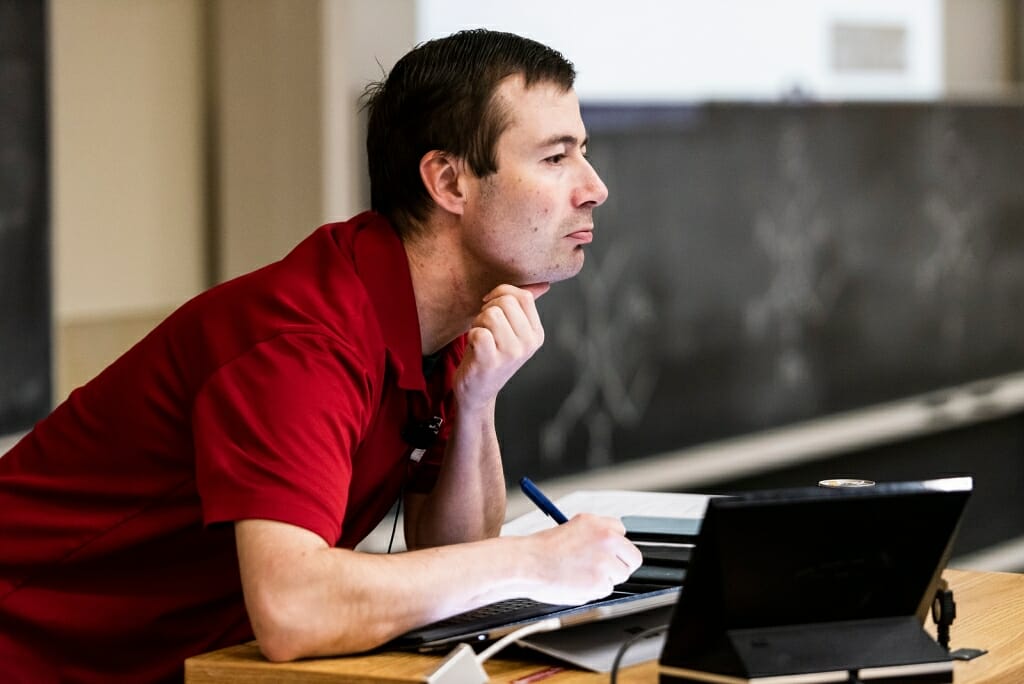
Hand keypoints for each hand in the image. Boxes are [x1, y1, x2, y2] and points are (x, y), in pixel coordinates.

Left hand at [454, 283, 550, 411]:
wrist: (477, 391)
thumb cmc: (491, 354)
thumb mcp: (512, 331)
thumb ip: (523, 306)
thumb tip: (544, 283)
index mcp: (537, 334)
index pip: (523, 296)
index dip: (501, 294)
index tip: (490, 307)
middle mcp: (528, 343)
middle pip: (505, 302)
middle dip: (487, 310)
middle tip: (484, 328)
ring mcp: (511, 354)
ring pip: (490, 314)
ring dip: (478, 323)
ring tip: (480, 339)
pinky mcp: (491, 362)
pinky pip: (478, 331)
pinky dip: (471, 336)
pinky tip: (474, 348)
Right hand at [523, 513, 641, 605]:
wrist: (527, 563)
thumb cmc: (542, 549)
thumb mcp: (572, 529)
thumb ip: (594, 537)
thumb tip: (610, 549)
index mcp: (598, 523)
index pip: (622, 532)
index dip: (613, 544)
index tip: (607, 551)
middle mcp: (606, 539)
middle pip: (632, 557)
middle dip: (621, 564)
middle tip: (606, 569)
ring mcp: (605, 562)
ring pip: (618, 576)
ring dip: (604, 579)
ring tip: (579, 575)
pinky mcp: (600, 582)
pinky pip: (605, 591)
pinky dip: (592, 591)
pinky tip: (574, 582)